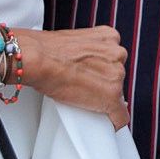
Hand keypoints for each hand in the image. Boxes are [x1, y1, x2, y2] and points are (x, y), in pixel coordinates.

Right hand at [12, 26, 129, 128]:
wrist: (39, 61)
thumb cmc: (47, 51)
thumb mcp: (75, 41)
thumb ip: (88, 50)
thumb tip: (85, 62)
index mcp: (109, 37)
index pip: (115, 59)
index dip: (103, 71)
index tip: (96, 77)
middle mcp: (117, 54)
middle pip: (117, 76)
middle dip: (103, 83)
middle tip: (84, 87)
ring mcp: (116, 75)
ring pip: (117, 95)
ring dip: (104, 98)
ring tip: (83, 98)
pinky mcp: (111, 97)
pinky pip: (120, 116)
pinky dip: (113, 121)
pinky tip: (105, 121)